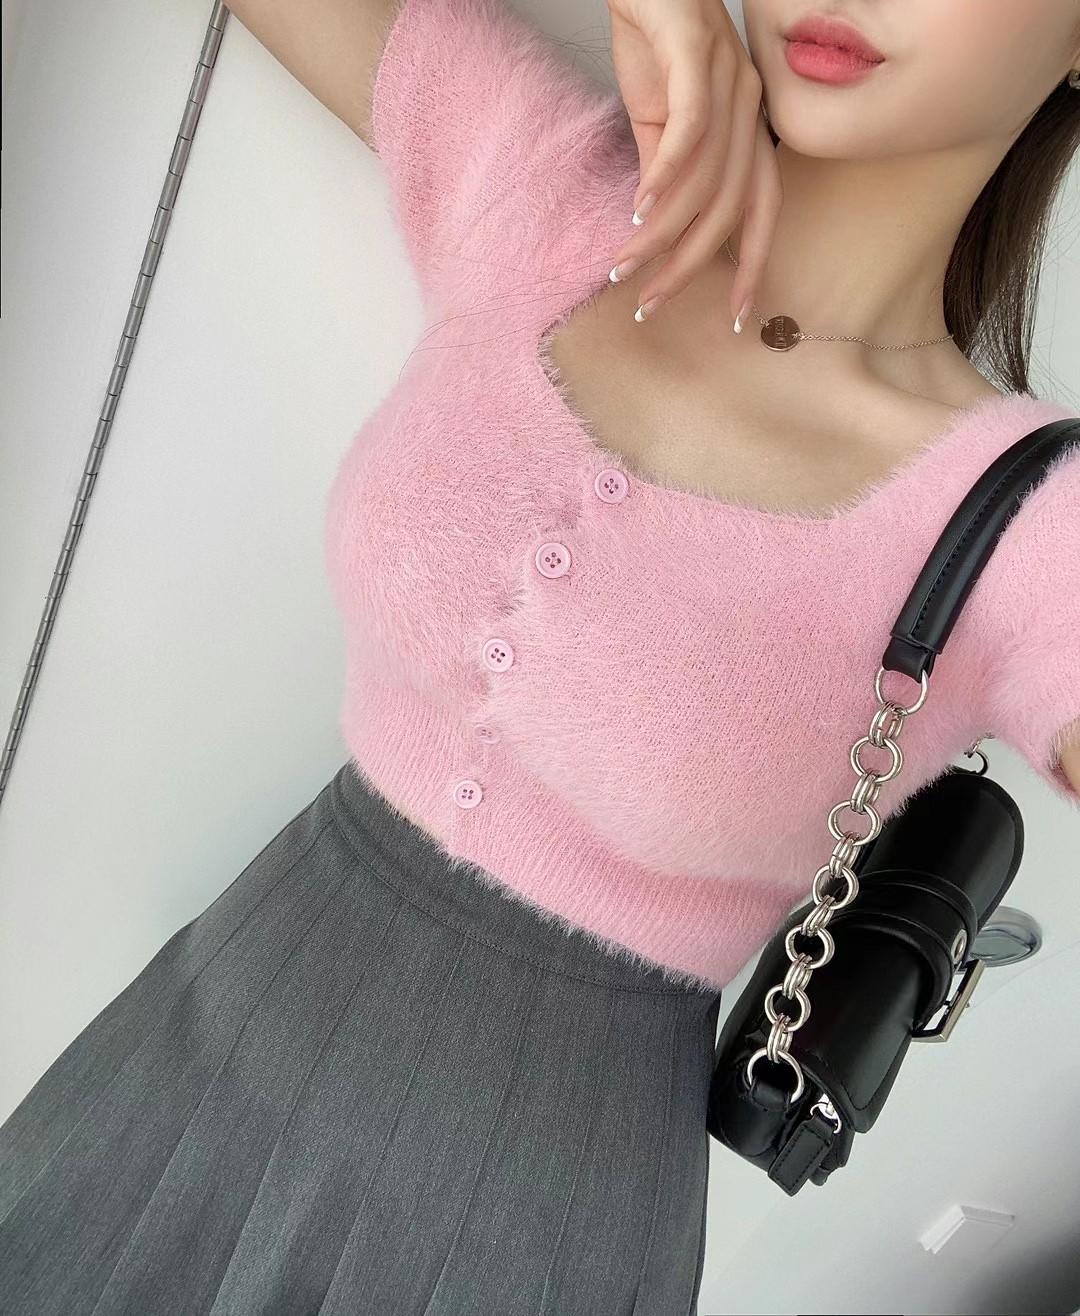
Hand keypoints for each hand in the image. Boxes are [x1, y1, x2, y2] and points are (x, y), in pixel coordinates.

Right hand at [605, 0, 780, 326]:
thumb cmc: (653, 38)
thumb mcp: (657, 119)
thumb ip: (663, 173)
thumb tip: (655, 229)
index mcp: (750, 127)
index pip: (761, 208)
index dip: (751, 263)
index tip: (735, 315)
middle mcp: (752, 107)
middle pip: (731, 206)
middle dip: (690, 265)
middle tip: (650, 304)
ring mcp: (730, 79)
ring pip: (706, 178)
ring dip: (663, 231)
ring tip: (625, 264)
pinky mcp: (696, 53)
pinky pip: (690, 127)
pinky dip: (665, 174)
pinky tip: (637, 209)